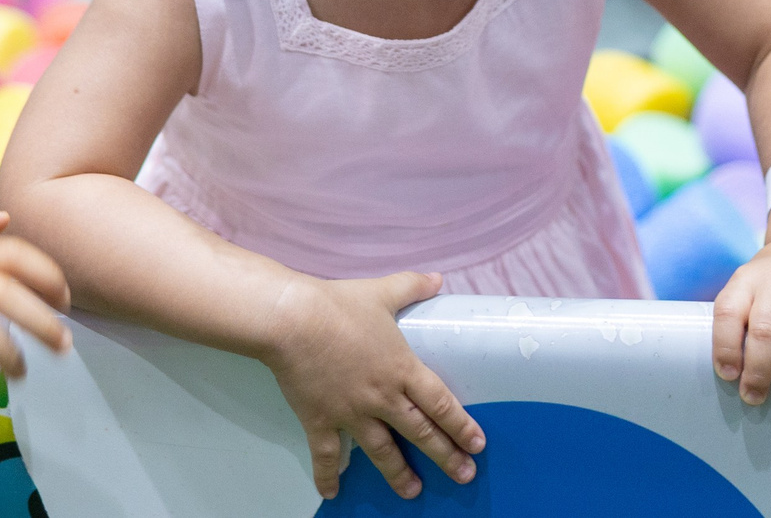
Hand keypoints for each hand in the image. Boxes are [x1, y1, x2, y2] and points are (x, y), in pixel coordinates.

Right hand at [261, 271, 484, 499]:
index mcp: (401, 369)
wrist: (292, 320)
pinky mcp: (321, 421)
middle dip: (445, 456)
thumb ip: (412, 286)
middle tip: (465, 475)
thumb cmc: (339, 305)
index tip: (478, 444)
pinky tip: (332, 493)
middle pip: (420, 432)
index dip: (461, 425)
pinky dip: (329, 476)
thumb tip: (438, 278)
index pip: (441, 403)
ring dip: (399, 474)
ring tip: (413, 492)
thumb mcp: (382, 292)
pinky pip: (327, 455)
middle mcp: (382, 397)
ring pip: (382, 451)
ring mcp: (351, 413)